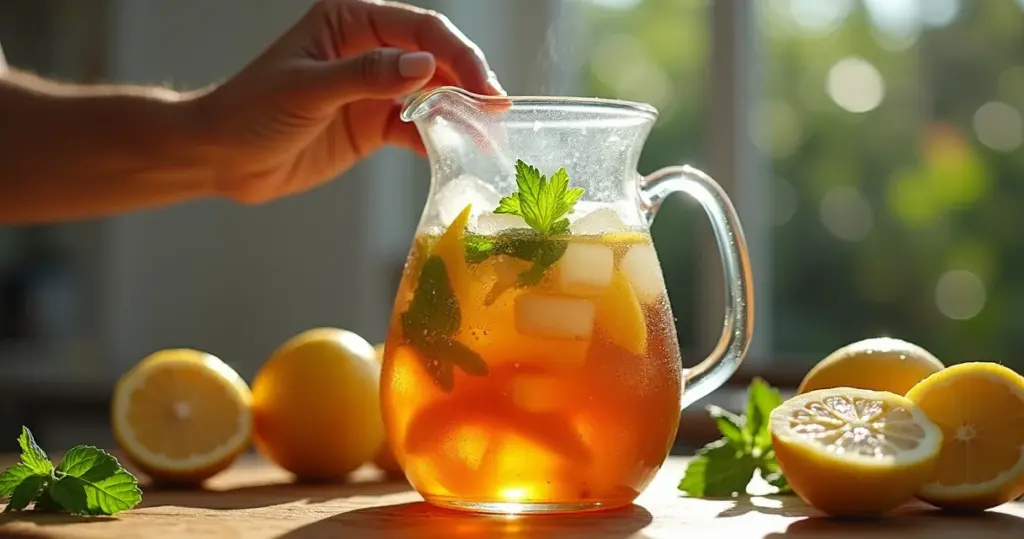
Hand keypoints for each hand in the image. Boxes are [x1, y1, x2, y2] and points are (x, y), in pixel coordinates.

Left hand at [192, 0, 503, 203]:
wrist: (220, 157)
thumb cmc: (250, 111)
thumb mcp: (306, 89)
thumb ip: (365, 76)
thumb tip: (424, 67)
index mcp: (351, 21)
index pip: (420, 29)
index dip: (457, 55)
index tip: (483, 87)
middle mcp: (368, 48)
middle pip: (436, 57)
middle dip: (469, 81)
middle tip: (497, 110)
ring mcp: (374, 88)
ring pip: (433, 92)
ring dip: (461, 111)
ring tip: (488, 132)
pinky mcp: (374, 124)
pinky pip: (418, 128)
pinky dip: (439, 139)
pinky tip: (458, 151)